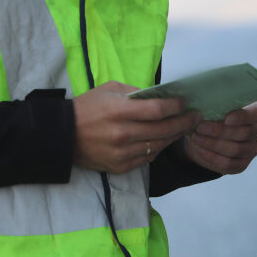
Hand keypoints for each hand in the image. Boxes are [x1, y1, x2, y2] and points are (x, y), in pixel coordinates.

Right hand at [73, 82, 201, 174]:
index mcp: (119, 111)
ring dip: (173, 136)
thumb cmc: (87, 107)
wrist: (62, 135)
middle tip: (195, 117)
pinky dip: (158, 149)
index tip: (185, 102)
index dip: (176, 106)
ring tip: (182, 128)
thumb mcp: (109, 89)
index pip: (157, 110)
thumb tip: (159, 95)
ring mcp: (122, 153)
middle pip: (163, 130)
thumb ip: (135, 92)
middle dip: (183, 122)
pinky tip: (163, 140)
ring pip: (158, 146)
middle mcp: (123, 134)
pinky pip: (147, 158)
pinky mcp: (120, 166)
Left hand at [183, 100, 256, 174]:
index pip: (255, 113)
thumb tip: (203, 107)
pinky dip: (213, 157)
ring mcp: (253, 148)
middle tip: (200, 127)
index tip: (226, 119)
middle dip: (219, 131)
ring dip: (213, 144)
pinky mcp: (243, 164)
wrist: (207, 134)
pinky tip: (201, 150)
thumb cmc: (213, 113)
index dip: (242, 117)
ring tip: (197, 137)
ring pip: (235, 150)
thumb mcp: (214, 104)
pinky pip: (229, 164)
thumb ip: (215, 103)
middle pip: (244, 133)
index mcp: (256, 110)